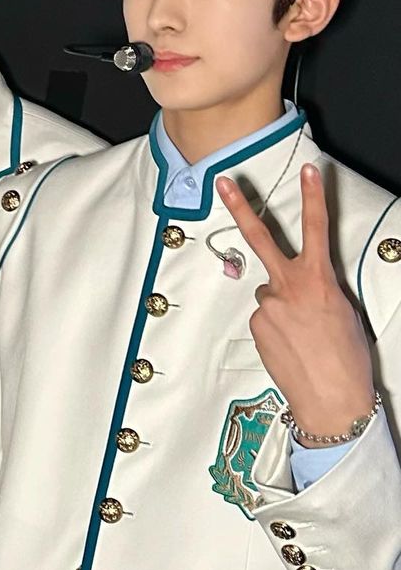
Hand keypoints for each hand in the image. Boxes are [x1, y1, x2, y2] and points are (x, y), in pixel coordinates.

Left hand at [217, 164, 374, 439]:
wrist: (331, 399)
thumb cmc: (346, 357)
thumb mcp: (344, 310)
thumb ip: (320, 287)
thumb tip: (305, 283)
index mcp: (319, 280)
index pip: (317, 229)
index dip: (314, 197)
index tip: (309, 170)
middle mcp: (287, 288)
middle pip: (259, 238)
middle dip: (240, 207)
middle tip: (224, 182)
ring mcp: (267, 307)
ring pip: (269, 293)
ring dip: (282, 304)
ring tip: (302, 332)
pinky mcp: (255, 325)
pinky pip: (265, 316)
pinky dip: (276, 325)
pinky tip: (291, 343)